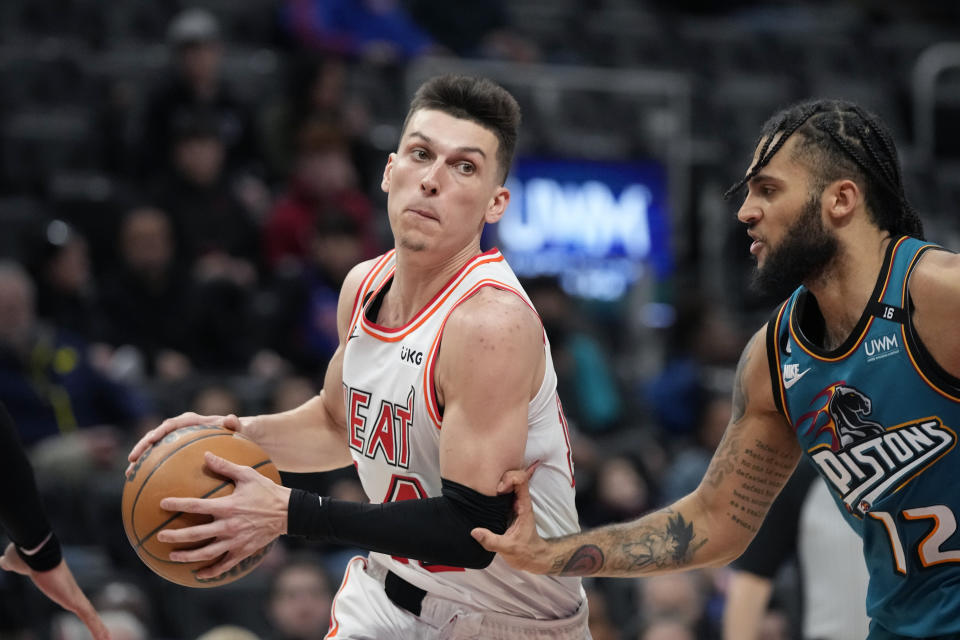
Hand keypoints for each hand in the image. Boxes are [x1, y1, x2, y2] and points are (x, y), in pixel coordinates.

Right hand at [0, 543, 110, 639]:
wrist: (34, 552)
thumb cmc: (25, 556)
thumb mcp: (17, 565)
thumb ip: (12, 565)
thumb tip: (3, 561)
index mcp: (58, 587)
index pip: (73, 600)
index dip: (79, 608)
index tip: (84, 613)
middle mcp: (69, 591)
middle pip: (85, 609)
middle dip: (93, 622)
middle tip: (104, 634)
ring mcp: (74, 595)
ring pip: (90, 615)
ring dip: (98, 627)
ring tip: (107, 639)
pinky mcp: (75, 599)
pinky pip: (88, 616)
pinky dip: (97, 627)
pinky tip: (105, 637)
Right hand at [125, 412, 241, 476]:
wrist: (245, 437)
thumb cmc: (243, 432)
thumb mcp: (242, 428)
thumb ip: (236, 424)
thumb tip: (231, 419)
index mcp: (194, 422)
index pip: (173, 424)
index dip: (160, 431)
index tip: (151, 440)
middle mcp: (183, 431)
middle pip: (157, 436)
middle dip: (142, 446)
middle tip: (131, 460)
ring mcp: (180, 443)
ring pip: (156, 450)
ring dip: (142, 461)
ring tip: (129, 476)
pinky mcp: (180, 456)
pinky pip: (164, 464)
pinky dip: (154, 474)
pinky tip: (146, 490)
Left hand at [157, 452, 289, 578]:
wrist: (288, 512)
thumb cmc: (266, 491)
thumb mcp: (248, 474)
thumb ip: (225, 466)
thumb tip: (206, 455)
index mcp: (227, 507)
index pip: (196, 506)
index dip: (178, 504)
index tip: (163, 504)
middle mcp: (228, 526)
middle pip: (196, 535)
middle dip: (176, 536)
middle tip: (160, 536)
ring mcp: (235, 541)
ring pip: (206, 553)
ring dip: (187, 556)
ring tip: (172, 556)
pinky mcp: (242, 551)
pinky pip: (224, 565)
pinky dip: (211, 571)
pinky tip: (199, 574)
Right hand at [470, 462, 552, 573]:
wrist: (534, 558)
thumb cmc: (525, 552)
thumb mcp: (507, 549)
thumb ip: (491, 541)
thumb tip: (474, 532)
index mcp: (524, 507)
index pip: (522, 480)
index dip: (510, 479)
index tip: (498, 490)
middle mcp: (521, 502)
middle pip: (514, 477)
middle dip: (502, 478)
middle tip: (490, 490)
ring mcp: (516, 504)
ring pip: (509, 483)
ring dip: (498, 482)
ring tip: (485, 489)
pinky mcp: (510, 508)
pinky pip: (505, 492)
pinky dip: (497, 488)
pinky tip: (488, 490)